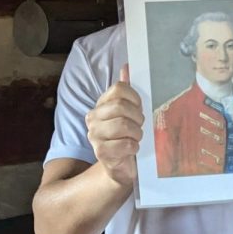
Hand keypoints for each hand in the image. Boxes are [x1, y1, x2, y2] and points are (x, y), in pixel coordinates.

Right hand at [85, 64, 142, 186]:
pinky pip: (124, 144)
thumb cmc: (128, 137)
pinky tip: (132, 149)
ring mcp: (94, 135)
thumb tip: (127, 67)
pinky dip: (133, 147)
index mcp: (101, 104)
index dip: (135, 99)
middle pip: (121, 106)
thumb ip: (128, 91)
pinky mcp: (100, 152)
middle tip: (139, 127)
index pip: (119, 89)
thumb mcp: (131, 113)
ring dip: (136, 133)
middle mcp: (93, 117)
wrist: (123, 166)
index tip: (139, 109)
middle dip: (137, 118)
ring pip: (122, 125)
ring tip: (136, 138)